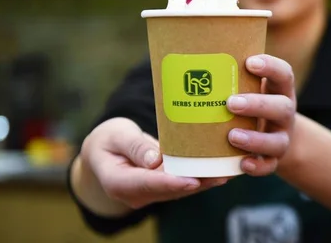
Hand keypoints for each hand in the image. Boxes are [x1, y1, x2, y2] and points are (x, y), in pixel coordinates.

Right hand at [76, 117, 228, 212]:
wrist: (102, 154)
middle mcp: (136, 194)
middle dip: (198, 183)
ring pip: (180, 189)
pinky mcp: (160, 187)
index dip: (172, 182)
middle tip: (222, 174)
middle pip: (170, 190)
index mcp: (119, 182)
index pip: (148, 184)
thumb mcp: (115, 136)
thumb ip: (134, 146)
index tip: (193, 180)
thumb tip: (155, 159)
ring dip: (205, 182)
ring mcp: (149, 193)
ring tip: (228, 172)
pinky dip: (201, 177)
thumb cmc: (107, 140)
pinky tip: (220, 170)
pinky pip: (182, 183)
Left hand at [227, 54, 296, 175]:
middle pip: (282, 107)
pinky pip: (269, 165)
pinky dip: (257, 165)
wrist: (270, 133)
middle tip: (231, 102)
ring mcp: (281, 137)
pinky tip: (243, 164)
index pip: (283, 73)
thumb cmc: (248, 99)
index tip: (249, 62)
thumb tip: (182, 57)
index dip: (270, 67)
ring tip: (232, 136)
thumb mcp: (246, 84)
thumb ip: (227, 73)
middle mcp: (284, 113)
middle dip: (258, 105)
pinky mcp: (274, 159)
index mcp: (279, 89)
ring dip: (255, 139)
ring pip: (277, 140)